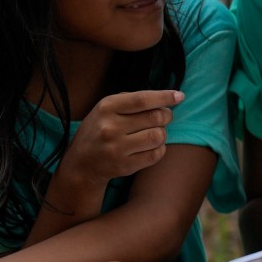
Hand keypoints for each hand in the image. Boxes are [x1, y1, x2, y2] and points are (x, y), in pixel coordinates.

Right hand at [57, 89, 185, 198]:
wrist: (81, 163)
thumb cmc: (100, 130)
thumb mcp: (106, 109)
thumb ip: (132, 101)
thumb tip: (167, 97)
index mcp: (106, 107)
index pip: (142, 99)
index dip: (164, 97)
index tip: (179, 96)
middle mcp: (110, 127)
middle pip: (155, 117)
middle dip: (166, 116)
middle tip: (163, 117)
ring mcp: (116, 148)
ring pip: (158, 136)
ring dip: (162, 133)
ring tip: (155, 132)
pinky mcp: (124, 166)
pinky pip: (155, 155)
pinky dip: (159, 149)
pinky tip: (151, 147)